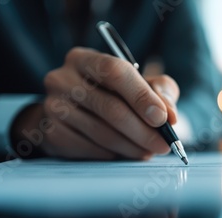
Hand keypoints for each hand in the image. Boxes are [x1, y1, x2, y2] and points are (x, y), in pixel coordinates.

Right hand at [12, 47, 179, 159]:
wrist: (70, 112)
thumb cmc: (111, 94)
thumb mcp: (138, 83)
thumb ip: (159, 91)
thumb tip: (170, 115)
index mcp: (84, 59)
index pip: (115, 72)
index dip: (142, 96)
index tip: (164, 118)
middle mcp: (62, 79)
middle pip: (109, 107)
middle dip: (143, 130)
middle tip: (163, 145)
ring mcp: (53, 106)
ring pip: (101, 132)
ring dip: (131, 147)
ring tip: (148, 152)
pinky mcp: (51, 133)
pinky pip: (88, 148)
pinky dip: (111, 154)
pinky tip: (123, 154)